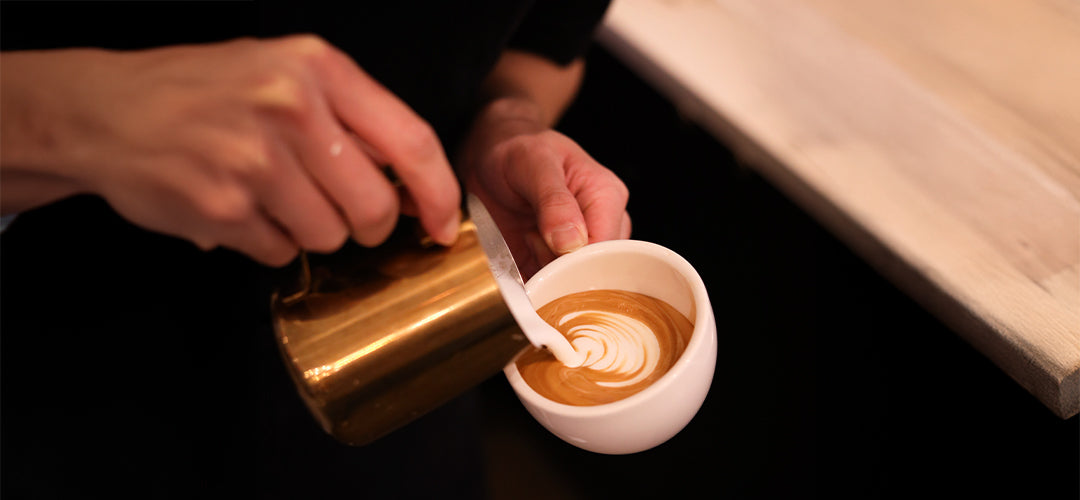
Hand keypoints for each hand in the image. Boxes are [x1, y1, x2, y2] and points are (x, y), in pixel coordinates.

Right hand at [0, 35, 460, 265]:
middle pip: (373, 207)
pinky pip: (280, 253)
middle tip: (339, 211)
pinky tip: (241, 208)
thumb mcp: (284, 73)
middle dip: (365, 224)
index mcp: (317, 70)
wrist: (105, 110)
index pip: (411, 141)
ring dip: (309, 231)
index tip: (443, 224)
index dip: (439, 193)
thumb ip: (349, 118)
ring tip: (272, 197)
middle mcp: (291, 110)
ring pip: (328, 237)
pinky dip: (267, 242)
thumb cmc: (205, 91)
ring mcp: (254, 161)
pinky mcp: (222, 208)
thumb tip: (411, 185)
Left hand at [458, 97, 630, 278]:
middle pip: (595, 272)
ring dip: (544, 274)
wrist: (491, 155)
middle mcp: (602, 225)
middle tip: (530, 239)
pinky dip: (534, 283)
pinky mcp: (557, 263)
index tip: (542, 248)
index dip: (576, 260)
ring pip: (574, 285)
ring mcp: (581, 247)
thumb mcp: (534, 163)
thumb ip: (554, 201)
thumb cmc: (518, 149)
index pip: (607, 247)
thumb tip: (572, 243)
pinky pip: (553, 290)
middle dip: (558, 269)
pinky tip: (521, 255)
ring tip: (527, 238)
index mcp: (607, 197)